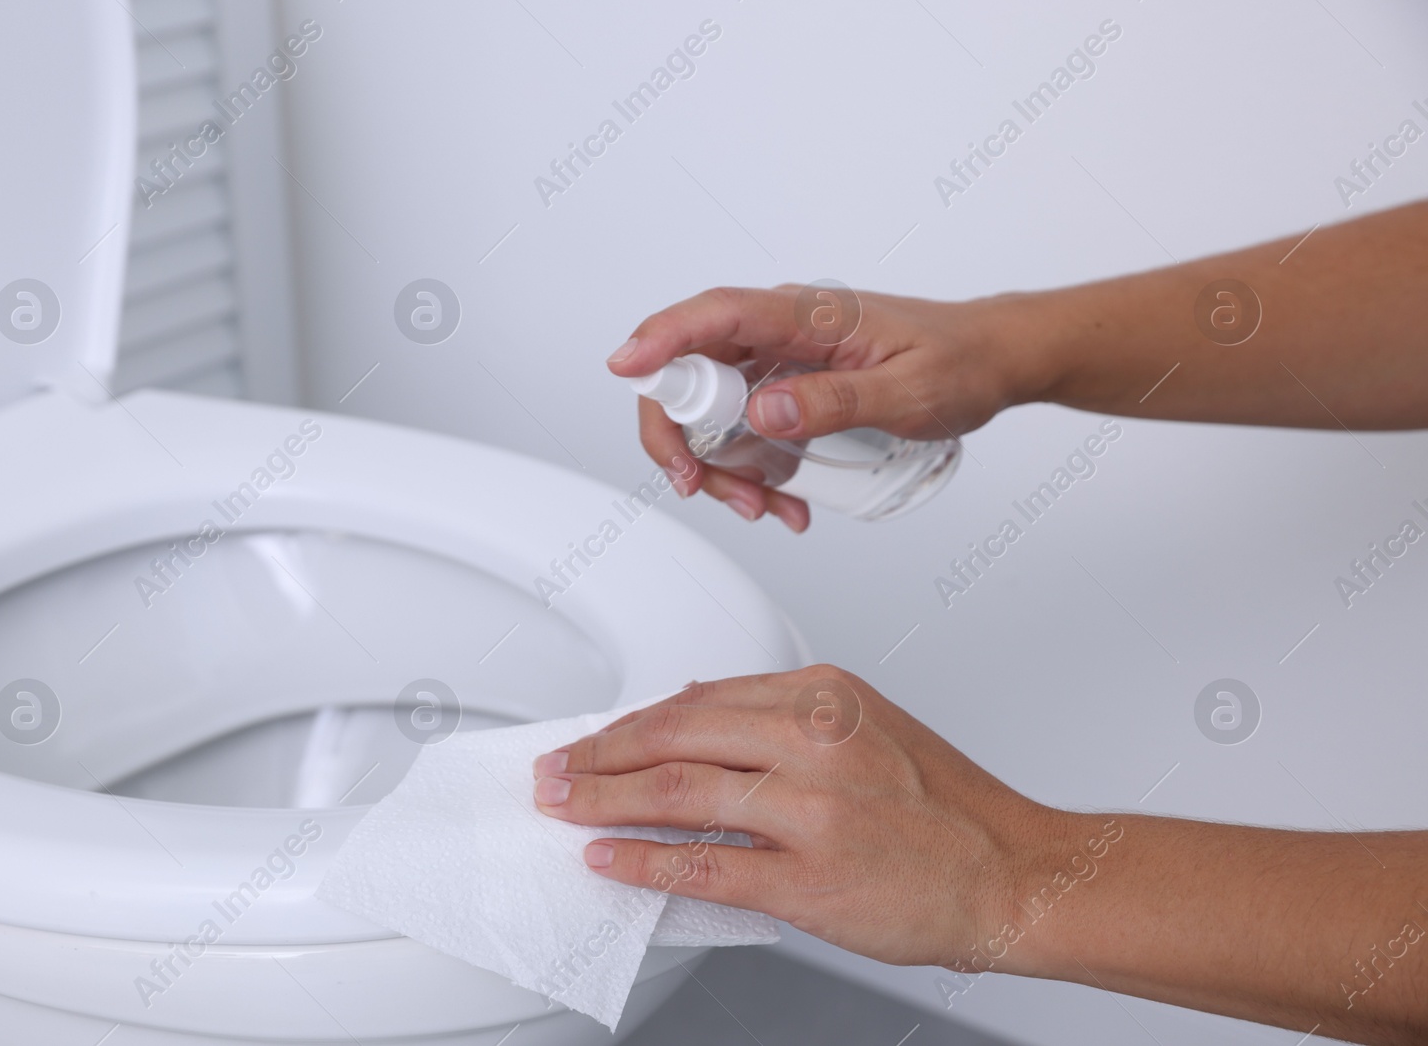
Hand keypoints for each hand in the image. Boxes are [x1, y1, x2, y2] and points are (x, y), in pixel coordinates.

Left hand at [530, 664, 1063, 968]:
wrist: (1017, 872)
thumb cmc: (947, 807)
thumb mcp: (867, 726)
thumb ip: (782, 720)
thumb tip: (693, 720)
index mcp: (823, 694)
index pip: (698, 698)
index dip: (632, 722)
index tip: (595, 738)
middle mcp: (814, 738)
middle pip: (675, 734)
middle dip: (600, 753)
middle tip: (555, 769)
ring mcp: (811, 808)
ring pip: (677, 790)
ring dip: (602, 797)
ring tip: (560, 805)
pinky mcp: (810, 877)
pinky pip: (704, 864)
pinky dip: (643, 858)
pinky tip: (606, 857)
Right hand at [607, 286, 1051, 531]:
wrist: (993, 361)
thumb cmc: (960, 362)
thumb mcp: (910, 391)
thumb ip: (836, 401)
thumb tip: (763, 412)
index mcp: (808, 314)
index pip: (715, 315)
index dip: (661, 339)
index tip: (626, 368)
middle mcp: (782, 329)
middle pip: (691, 372)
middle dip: (685, 438)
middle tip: (702, 487)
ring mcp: (779, 358)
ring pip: (711, 410)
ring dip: (721, 467)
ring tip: (768, 509)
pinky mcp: (786, 384)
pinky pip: (741, 427)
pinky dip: (749, 470)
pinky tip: (784, 500)